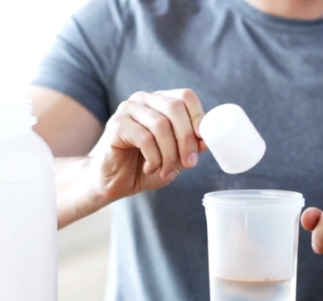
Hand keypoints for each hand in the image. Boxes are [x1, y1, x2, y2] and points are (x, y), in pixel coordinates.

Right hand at [92, 89, 207, 200]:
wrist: (114, 181)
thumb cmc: (145, 167)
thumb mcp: (176, 158)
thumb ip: (191, 146)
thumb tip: (208, 139)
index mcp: (160, 101)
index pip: (185, 96)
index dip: (198, 117)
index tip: (202, 142)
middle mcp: (143, 99)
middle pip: (175, 108)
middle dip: (186, 140)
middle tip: (189, 163)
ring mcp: (127, 109)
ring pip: (161, 125)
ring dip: (170, 154)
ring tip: (166, 170)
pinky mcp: (116, 125)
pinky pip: (145, 138)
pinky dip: (154, 158)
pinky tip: (150, 168)